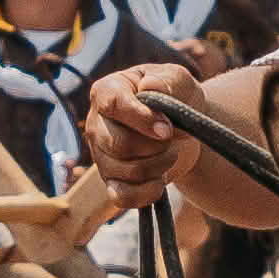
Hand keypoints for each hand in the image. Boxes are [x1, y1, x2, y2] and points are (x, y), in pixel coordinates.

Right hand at [80, 67, 194, 198]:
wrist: (182, 126)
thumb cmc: (175, 96)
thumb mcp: (179, 80)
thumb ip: (167, 80)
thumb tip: (149, 87)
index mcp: (107, 91)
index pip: (113, 105)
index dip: (141, 119)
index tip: (167, 129)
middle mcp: (96, 124)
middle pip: (119, 145)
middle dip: (155, 146)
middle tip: (172, 138)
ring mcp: (101, 156)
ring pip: (126, 171)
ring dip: (159, 165)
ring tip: (171, 153)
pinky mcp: (111, 181)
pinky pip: (122, 197)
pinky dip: (147, 193)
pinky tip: (161, 180)